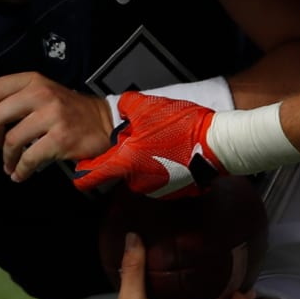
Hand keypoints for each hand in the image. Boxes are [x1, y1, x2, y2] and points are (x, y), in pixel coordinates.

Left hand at [0, 72, 113, 181]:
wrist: (105, 122)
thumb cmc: (69, 111)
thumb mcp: (39, 98)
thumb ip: (7, 103)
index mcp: (34, 81)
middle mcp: (42, 94)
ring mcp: (53, 116)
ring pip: (11, 140)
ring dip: (6, 158)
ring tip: (10, 163)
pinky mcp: (61, 138)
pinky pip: (29, 158)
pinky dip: (20, 170)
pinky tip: (21, 173)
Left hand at [73, 92, 224, 197]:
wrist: (217, 144)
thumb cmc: (182, 127)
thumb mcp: (148, 106)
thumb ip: (127, 106)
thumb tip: (122, 109)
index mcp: (125, 162)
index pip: (88, 179)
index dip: (82, 172)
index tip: (83, 165)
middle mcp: (137, 181)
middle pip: (120, 170)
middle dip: (127, 156)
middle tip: (143, 137)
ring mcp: (156, 189)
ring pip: (141, 174)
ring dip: (147, 161)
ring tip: (165, 143)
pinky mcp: (174, 192)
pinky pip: (161, 179)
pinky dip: (165, 168)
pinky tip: (177, 153)